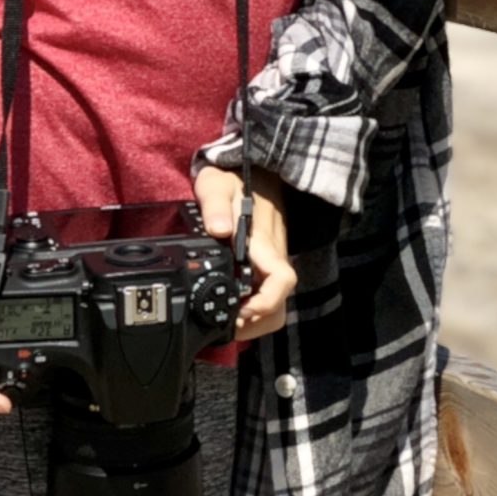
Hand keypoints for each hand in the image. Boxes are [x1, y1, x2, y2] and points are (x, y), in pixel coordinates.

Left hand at [194, 164, 297, 341]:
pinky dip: (252, 307)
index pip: (281, 280)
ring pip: (276, 303)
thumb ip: (215, 206)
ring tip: (227, 319)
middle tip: (228, 325)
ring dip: (255, 318)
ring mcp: (271, 261)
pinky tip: (231, 304)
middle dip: (258, 322)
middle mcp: (273, 256)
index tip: (240, 311)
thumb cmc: (233, 178)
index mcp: (263, 242)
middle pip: (280, 303)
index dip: (266, 303)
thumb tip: (218, 230)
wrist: (256, 170)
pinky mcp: (266, 264)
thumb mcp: (216, 185)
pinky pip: (266, 292)